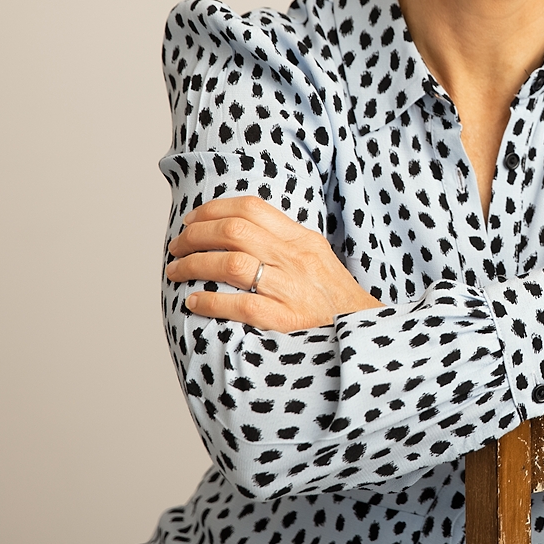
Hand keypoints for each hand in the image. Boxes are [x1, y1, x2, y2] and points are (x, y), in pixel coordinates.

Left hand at [165, 195, 382, 332]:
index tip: (192, 219)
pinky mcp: (287, 320)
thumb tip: (238, 233)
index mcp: (303, 240)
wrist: (367, 335)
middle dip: (195, 235)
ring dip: (195, 265)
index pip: (251, 208)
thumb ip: (283, 244)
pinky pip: (240, 305)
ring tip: (176, 271)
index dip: (213, 209)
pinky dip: (210, 302)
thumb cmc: (335, 301)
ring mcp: (292, 289)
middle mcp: (297, 258)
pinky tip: (194, 302)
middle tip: (176, 246)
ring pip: (232, 263)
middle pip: (234, 231)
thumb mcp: (317, 259)